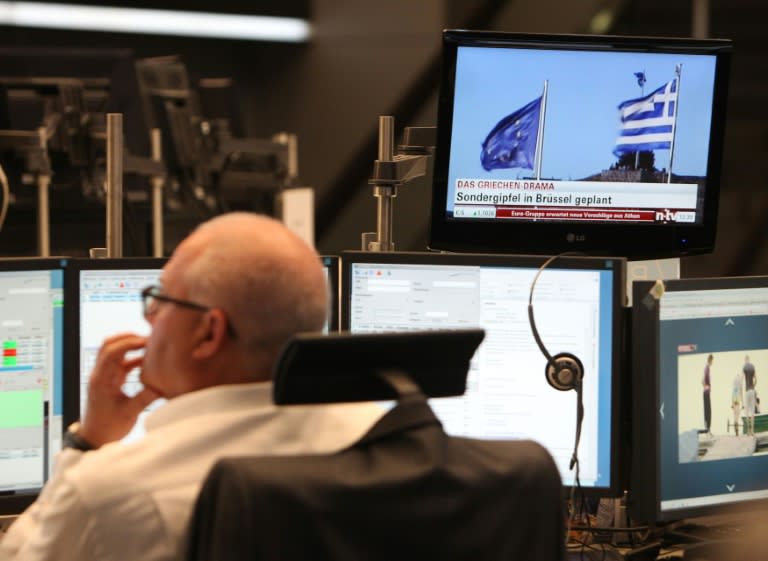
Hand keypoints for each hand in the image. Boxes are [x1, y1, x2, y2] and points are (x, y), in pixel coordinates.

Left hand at [79, 333, 160, 447]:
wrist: (95, 437)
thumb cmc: (108, 427)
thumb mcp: (128, 412)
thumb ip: (145, 397)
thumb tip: (162, 385)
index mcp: (101, 379)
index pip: (112, 351)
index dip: (129, 343)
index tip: (147, 342)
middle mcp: (101, 373)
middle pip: (110, 344)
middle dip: (129, 338)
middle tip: (148, 339)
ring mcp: (106, 375)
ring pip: (116, 351)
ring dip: (131, 346)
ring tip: (150, 347)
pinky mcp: (111, 379)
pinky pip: (122, 362)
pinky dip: (134, 357)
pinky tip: (148, 361)